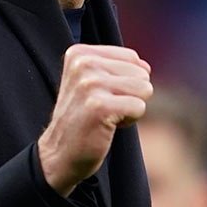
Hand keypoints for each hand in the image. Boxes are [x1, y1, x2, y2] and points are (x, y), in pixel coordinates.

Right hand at [37, 44, 151, 196]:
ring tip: (105, 116)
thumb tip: (146, 67)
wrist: (60, 153)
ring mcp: (89, 84)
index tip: (101, 95)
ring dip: (130, 108)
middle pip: (141, 73)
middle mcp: (82, 63)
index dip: (125, 80)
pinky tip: (107, 126)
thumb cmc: (82, 118)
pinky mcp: (99, 106)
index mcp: (79, 53)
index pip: (132, 58)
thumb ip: (118, 68)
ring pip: (144, 89)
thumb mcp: (93, 82)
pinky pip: (139, 107)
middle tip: (103, 109)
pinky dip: (129, 120)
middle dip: (130, 94)